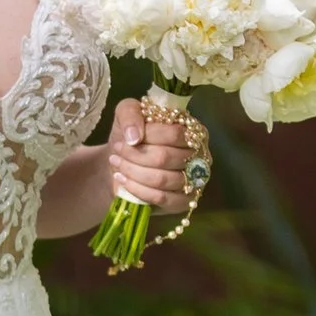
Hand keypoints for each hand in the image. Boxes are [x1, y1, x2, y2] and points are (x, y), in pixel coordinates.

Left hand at [107, 96, 203, 216]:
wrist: (122, 163)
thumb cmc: (130, 136)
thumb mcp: (126, 114)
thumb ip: (130, 113)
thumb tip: (135, 137)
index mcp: (193, 131)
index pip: (174, 134)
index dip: (147, 136)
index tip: (125, 139)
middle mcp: (199, 155)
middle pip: (165, 157)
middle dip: (135, 156)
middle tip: (117, 153)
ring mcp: (194, 181)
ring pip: (161, 179)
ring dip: (133, 172)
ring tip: (118, 165)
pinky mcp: (183, 201)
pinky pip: (161, 198)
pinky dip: (138, 190)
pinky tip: (124, 181)